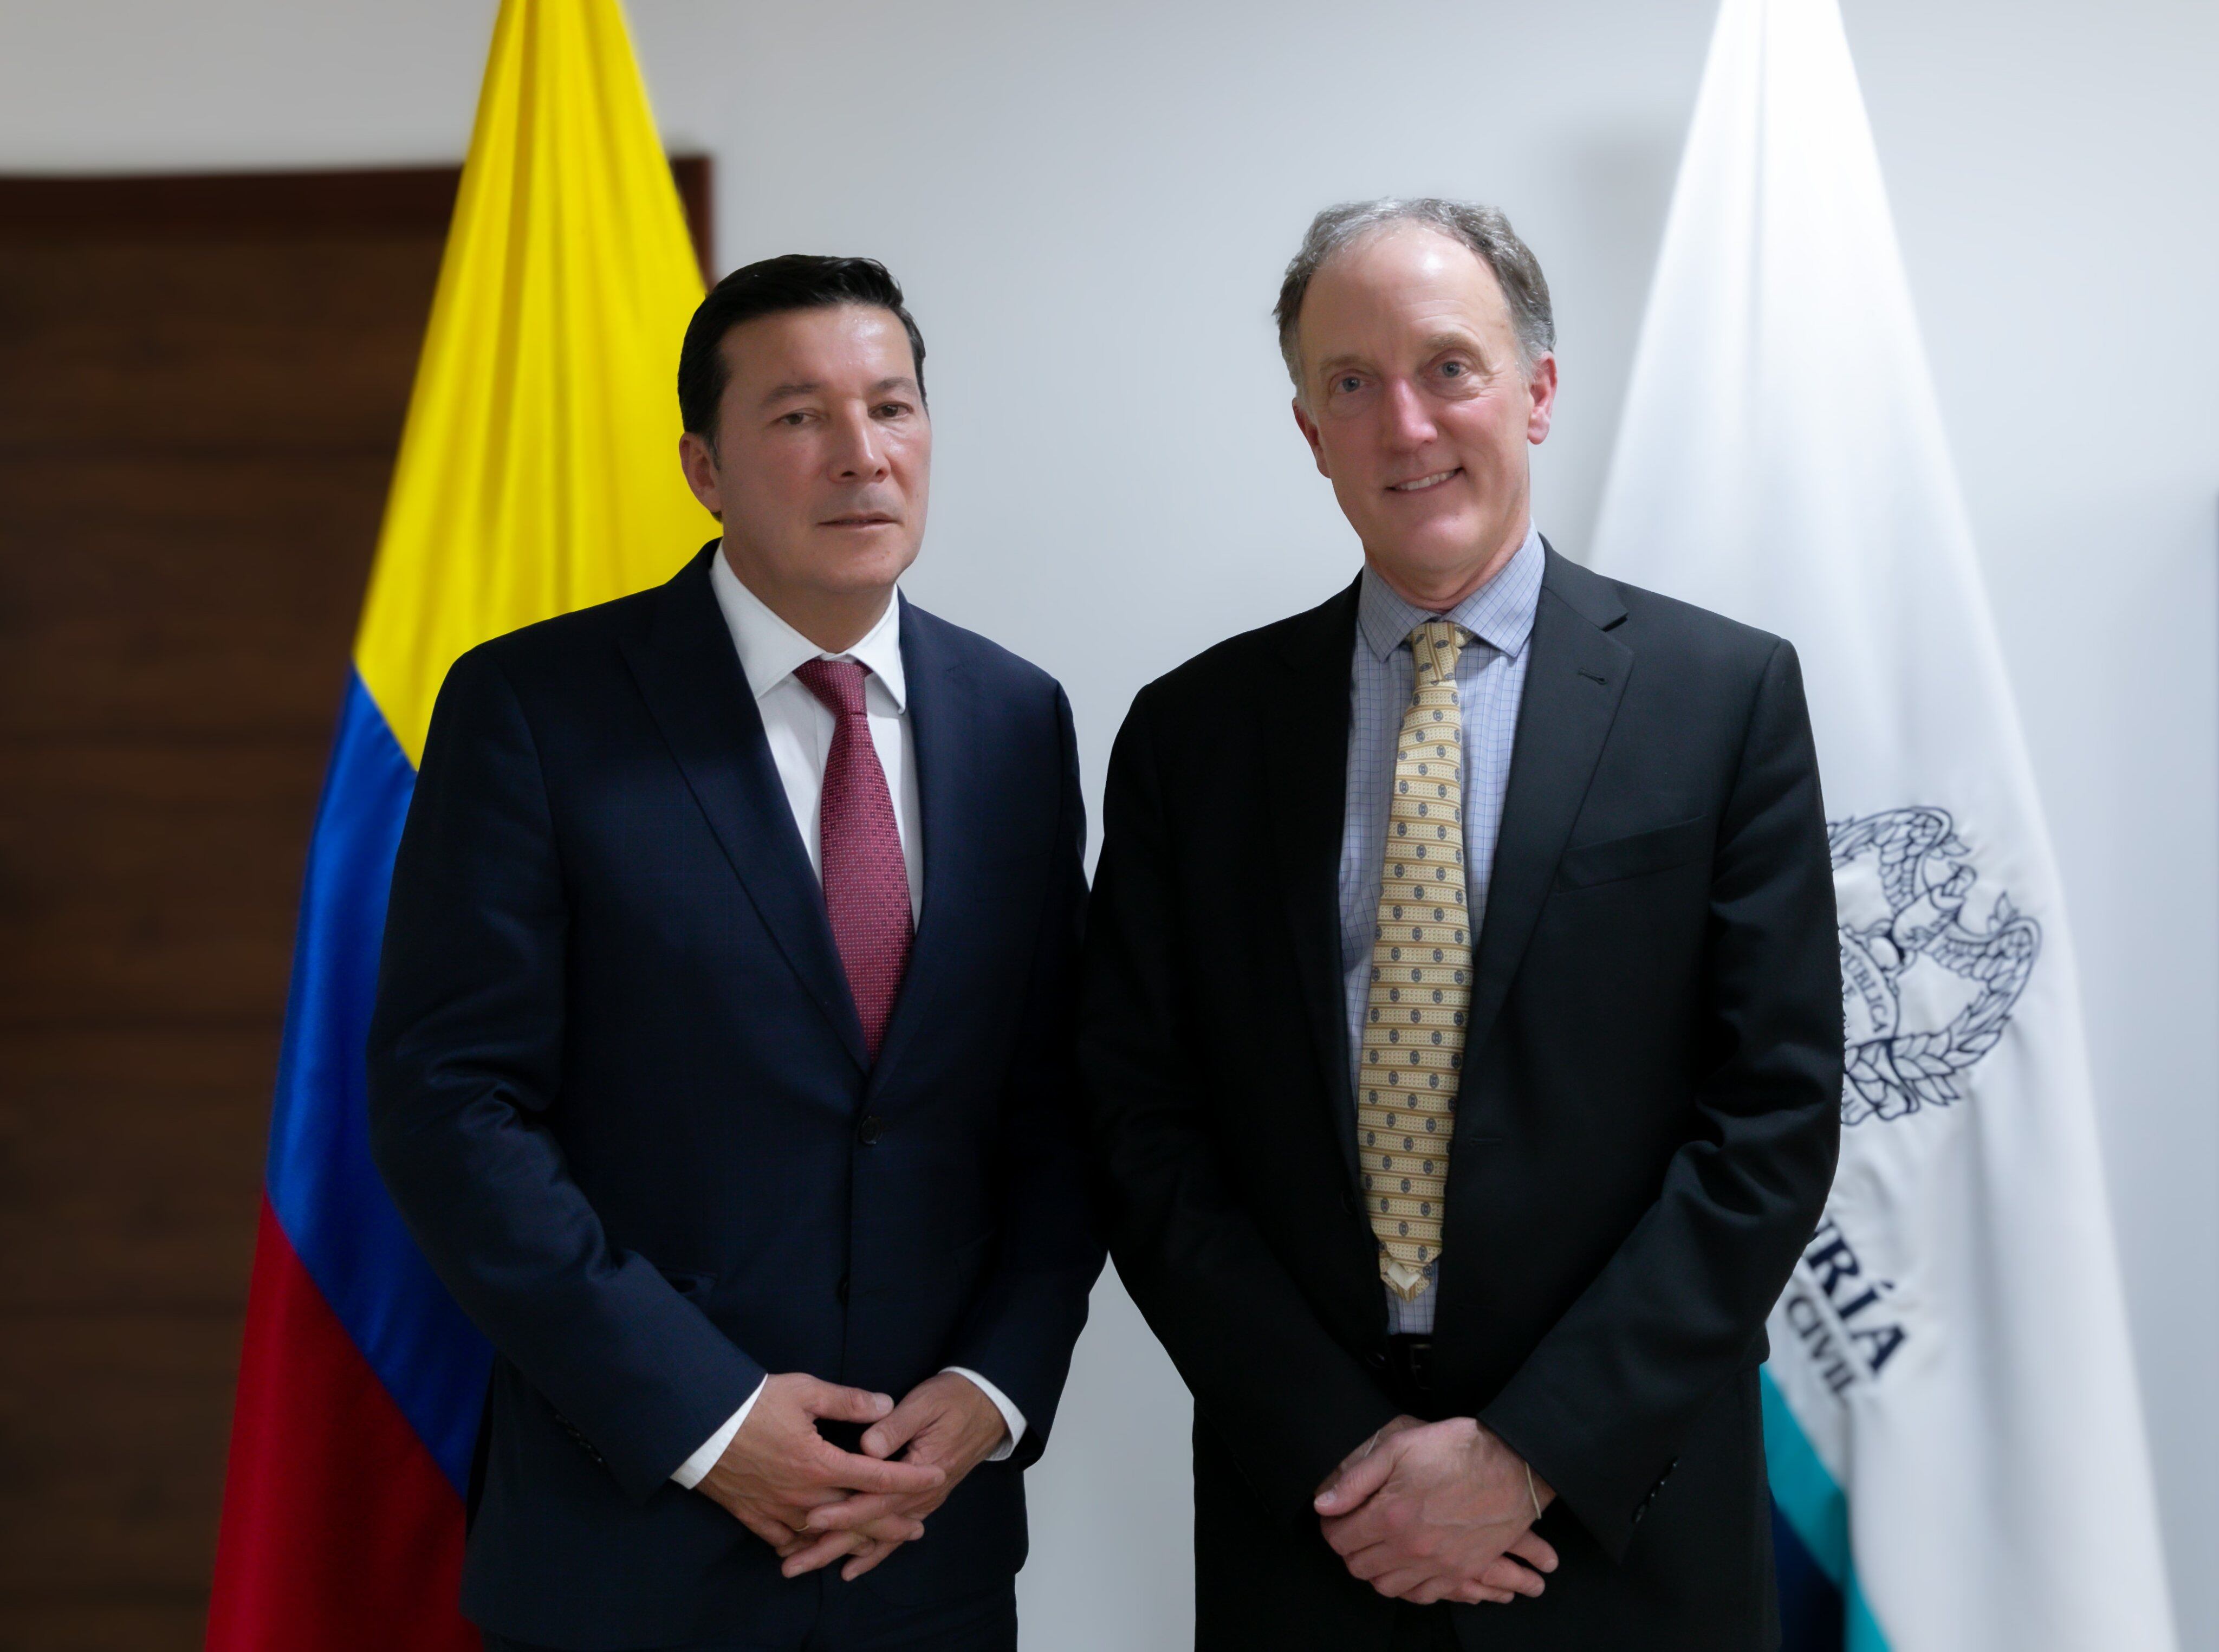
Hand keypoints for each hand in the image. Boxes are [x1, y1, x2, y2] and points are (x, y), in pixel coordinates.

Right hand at [693, 1373, 944, 1566]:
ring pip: (824, 1535)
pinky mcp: (755, 1516)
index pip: (876, 1476)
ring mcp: (778, 1510)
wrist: (697, 1423)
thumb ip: (848, 1401)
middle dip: (890, 1524)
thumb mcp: (804, 1391)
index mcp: (820, 1463)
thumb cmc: (752, 1402)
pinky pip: (786, 1540)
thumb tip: (886, 1406)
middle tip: (917, 1529)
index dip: (909, 1478)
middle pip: (856, 1516)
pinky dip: (805, 1545)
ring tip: (876, 1544)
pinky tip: (818, 1545)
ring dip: (853, 1540)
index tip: (936, 1477)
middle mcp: (803, 1495)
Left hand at [784, 1371, 1012, 1581]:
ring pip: (877, 1537)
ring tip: (803, 1566)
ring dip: (840, 1552)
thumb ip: (895, 1426)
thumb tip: (867, 1447)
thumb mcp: (925, 1404)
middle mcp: (921, 1496)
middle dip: (829, 1545)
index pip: (876, 1498)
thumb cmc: (953, 1400)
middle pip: (870, 1527)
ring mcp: (921, 1503)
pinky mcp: (919, 1503)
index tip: (810, 1519)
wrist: (988, 1407)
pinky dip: (872, 1555)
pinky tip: (849, 1569)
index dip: (843, 1511)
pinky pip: (895, 1537)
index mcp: (921, 1471)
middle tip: (791, 1562)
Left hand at [1314, 1415, 1559, 1605]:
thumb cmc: (1456, 1450)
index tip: (1337, 1513)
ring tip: (1381, 1543)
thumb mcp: (1399, 1447)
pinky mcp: (1460, 1572)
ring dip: (1376, 1567)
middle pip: (1358, 1566)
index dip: (1332, 1524)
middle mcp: (1410, 1548)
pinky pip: (1421, 1596)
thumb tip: (1323, 1505)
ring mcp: (1437, 1565)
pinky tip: (1408, 1562)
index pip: (1339, 1538)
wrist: (1514, 1465)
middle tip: (1358, 1525)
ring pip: (1385, 1587)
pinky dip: (1408, 1585)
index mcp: (1390, 1515)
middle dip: (1350, 1546)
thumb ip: (1355, 1479)